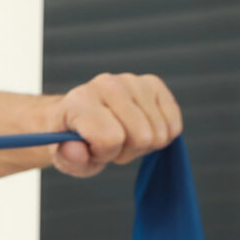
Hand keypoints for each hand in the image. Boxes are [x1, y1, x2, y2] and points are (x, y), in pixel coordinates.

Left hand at [51, 73, 181, 176]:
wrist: (80, 117)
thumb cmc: (75, 140)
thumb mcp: (65, 158)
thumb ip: (68, 157)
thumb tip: (76, 150)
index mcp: (79, 101)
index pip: (110, 138)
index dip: (105, 154)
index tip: (93, 149)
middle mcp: (106, 84)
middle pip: (141, 136)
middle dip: (127, 151)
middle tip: (111, 144)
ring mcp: (132, 81)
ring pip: (159, 133)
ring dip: (144, 145)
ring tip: (124, 136)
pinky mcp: (153, 84)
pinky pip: (174, 125)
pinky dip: (161, 136)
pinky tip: (141, 129)